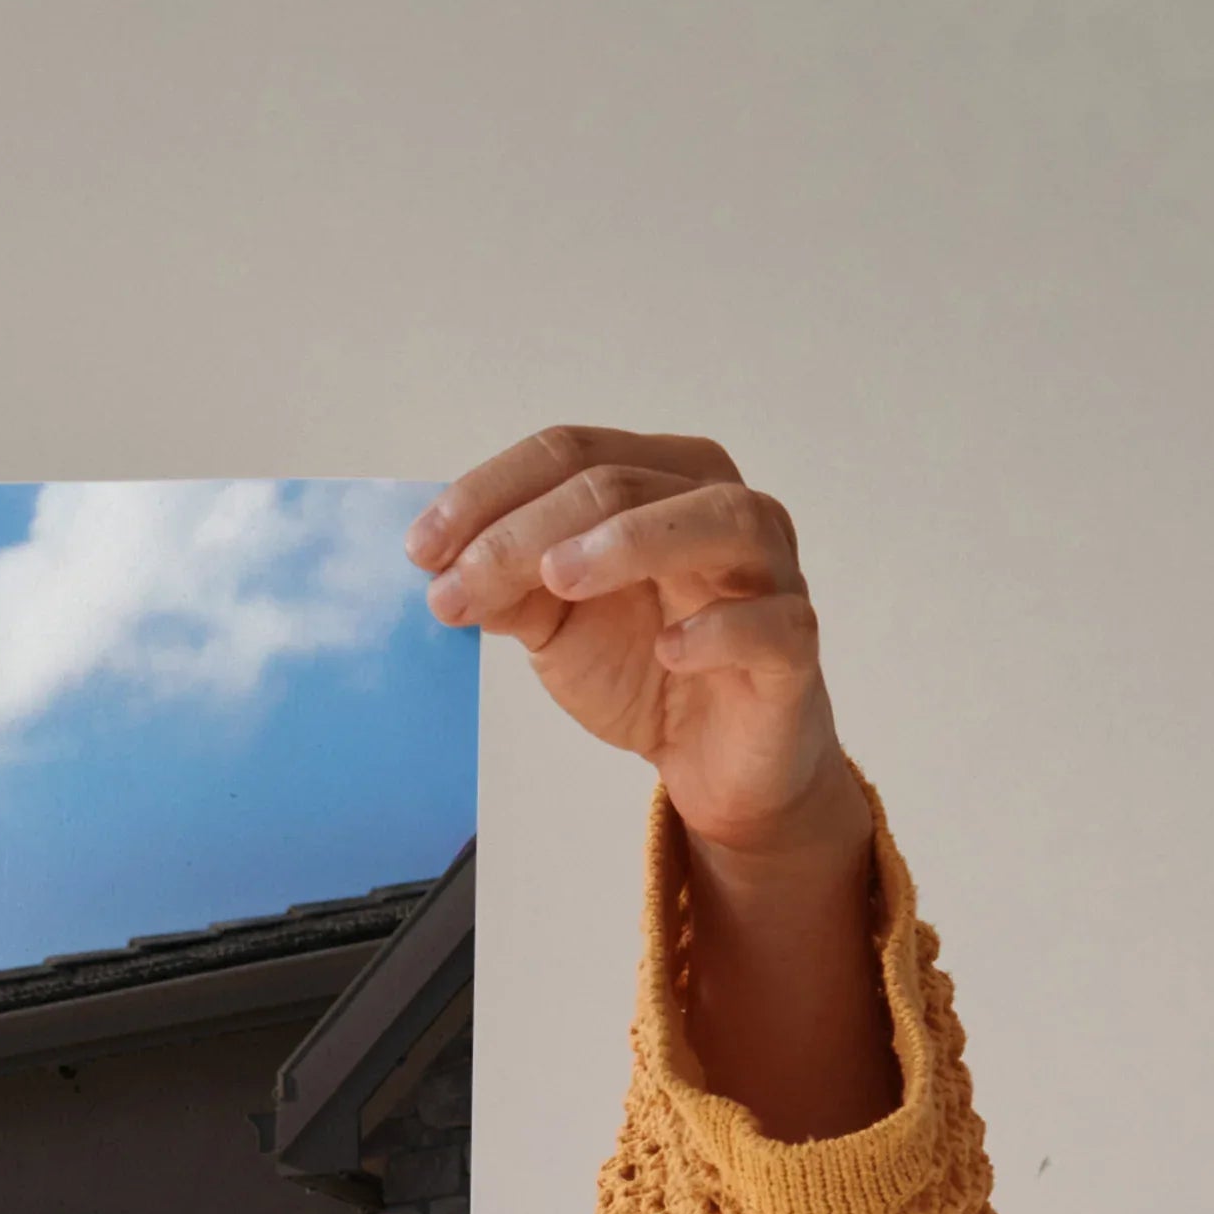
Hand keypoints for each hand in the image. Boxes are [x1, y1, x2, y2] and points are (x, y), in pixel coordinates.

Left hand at [412, 426, 895, 1134]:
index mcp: (661, 482)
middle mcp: (721, 508)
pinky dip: (718, 629)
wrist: (714, 760)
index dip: (490, 493)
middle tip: (457, 584)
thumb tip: (444, 567)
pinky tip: (669, 649)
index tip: (421, 550)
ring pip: (716, 520)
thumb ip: (509, 589)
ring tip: (557, 579)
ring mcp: (768, 572)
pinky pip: (770, 623)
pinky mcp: (792, 647)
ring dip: (630, 542)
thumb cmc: (646, 668)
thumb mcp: (556, 626)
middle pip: (623, 483)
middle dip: (526, 531)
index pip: (572, 454)